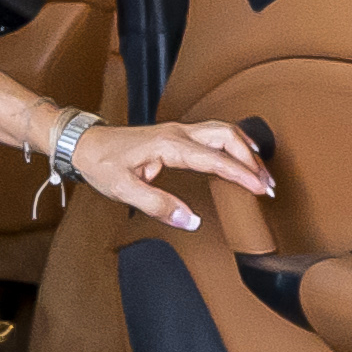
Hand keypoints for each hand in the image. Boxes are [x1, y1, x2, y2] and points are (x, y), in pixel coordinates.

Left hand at [53, 113, 274, 233]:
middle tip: (268, 185)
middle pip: (227, 137)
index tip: (261, 190)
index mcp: (169, 145)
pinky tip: (241, 157)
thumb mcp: (123, 190)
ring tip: (261, 174)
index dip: (241, 174)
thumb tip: (190, 220)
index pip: (215, 159)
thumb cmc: (101, 163)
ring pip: (223, 131)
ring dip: (245, 150)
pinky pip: (213, 133)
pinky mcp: (176, 134)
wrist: (84, 143)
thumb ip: (158, 205)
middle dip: (251, 160)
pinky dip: (234, 144)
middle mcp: (177, 132)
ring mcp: (178, 130)